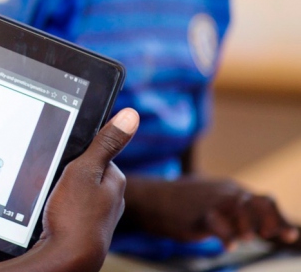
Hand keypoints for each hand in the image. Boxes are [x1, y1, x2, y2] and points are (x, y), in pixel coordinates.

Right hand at [27, 108, 138, 271]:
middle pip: (88, 173)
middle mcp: (112, 199)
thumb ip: (106, 143)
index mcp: (116, 180)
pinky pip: (71, 209)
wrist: (67, 257)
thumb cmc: (75, 217)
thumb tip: (131, 115)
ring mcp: (99, 215)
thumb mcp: (85, 170)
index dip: (78, 153)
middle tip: (55, 180)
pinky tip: (53, 214)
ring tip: (53, 199)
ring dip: (64, 192)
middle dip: (70, 173)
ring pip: (78, 192)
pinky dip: (61, 208)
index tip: (63, 158)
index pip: (98, 154)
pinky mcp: (85, 228)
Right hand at [122, 176, 299, 247]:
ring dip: (249, 227)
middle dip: (270, 221)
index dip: (279, 219)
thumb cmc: (182, 204)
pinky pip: (218, 225)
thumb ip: (233, 210)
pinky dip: (227, 238)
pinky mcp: (198, 214)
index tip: (290, 236)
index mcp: (231, 189)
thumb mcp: (211, 203)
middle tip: (269, 236)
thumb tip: (256, 228)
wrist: (150, 198)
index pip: (265, 201)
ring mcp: (212, 201)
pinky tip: (228, 247)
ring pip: (241, 210)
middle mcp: (225, 192)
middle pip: (259, 203)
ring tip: (247, 239)